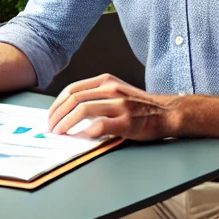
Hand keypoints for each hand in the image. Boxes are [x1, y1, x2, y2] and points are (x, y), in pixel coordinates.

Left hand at [47, 74, 178, 140]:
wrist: (167, 112)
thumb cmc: (140, 105)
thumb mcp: (116, 91)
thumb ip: (96, 95)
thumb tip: (68, 110)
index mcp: (106, 81)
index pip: (72, 89)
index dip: (57, 103)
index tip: (51, 115)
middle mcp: (111, 89)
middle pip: (74, 99)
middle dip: (57, 114)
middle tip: (51, 127)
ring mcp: (119, 105)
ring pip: (82, 110)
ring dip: (65, 123)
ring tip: (59, 133)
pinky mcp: (126, 122)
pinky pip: (99, 125)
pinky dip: (85, 132)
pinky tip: (78, 138)